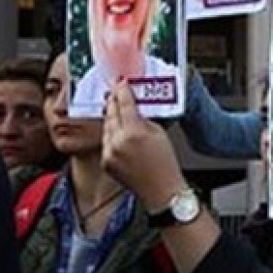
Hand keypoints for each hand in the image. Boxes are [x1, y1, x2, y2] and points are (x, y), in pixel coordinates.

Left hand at [102, 80, 184, 210]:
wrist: (161, 190)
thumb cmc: (166, 163)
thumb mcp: (159, 133)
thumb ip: (143, 118)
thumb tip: (134, 108)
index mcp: (134, 131)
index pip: (124, 103)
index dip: (122, 90)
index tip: (120, 82)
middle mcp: (118, 141)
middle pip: (111, 113)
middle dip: (114, 102)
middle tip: (116, 93)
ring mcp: (110, 153)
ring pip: (107, 127)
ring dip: (111, 118)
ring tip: (116, 110)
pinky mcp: (106, 162)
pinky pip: (107, 142)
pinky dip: (112, 136)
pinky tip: (119, 133)